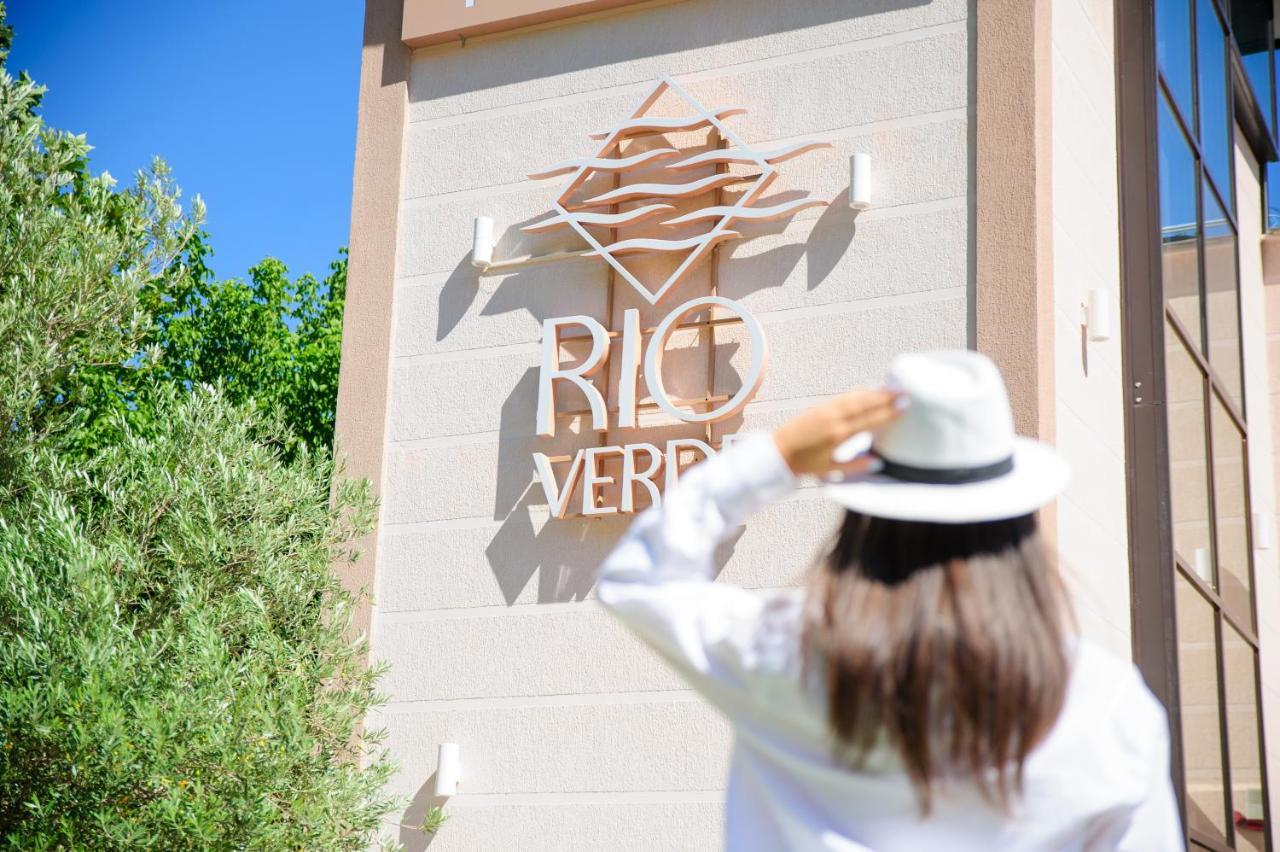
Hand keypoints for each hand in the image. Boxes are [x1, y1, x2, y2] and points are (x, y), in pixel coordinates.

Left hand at [772, 389, 900, 476]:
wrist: (779, 451)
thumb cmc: (804, 464)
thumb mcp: (831, 469)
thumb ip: (855, 466)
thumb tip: (877, 462)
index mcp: (839, 435)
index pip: (870, 421)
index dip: (889, 413)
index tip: (905, 407)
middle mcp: (834, 419)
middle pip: (866, 404)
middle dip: (887, 397)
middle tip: (906, 391)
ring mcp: (827, 410)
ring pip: (856, 397)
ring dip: (875, 391)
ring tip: (892, 388)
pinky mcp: (820, 406)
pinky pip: (844, 396)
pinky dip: (859, 392)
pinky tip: (869, 389)